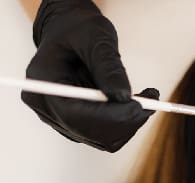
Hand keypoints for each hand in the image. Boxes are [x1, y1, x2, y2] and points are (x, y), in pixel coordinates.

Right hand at [21, 0, 158, 151]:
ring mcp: (61, 120)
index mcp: (42, 83)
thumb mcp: (96, 38)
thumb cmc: (80, 29)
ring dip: (130, 123)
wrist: (71, 32)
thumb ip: (108, 67)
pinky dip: (126, 123)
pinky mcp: (78, 125)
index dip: (110, 116)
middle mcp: (46, 108)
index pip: (74, 114)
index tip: (139, 106)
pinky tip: (135, 102)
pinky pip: (106, 136)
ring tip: (147, 96)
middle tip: (152, 100)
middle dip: (125, 121)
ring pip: (102, 140)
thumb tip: (124, 97)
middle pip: (89, 132)